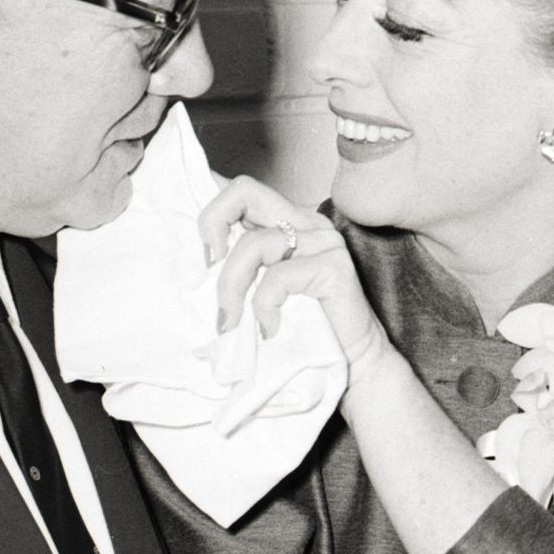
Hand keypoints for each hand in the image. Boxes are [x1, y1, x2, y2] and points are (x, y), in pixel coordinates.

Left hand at [198, 176, 399, 380]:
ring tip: (233, 322)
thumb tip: (200, 262)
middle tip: (208, 267)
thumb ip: (240, 269)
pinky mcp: (333, 266)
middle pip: (244, 190)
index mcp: (288, 222)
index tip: (204, 257)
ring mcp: (323, 241)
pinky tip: (270, 330)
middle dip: (212, 224)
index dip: (211, 213)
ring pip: (253, 243)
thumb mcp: (261, 293)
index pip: (241, 192)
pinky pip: (277, 278)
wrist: (354, 363)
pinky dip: (264, 308)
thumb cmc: (305, 331)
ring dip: (231, 287)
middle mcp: (307, 223)